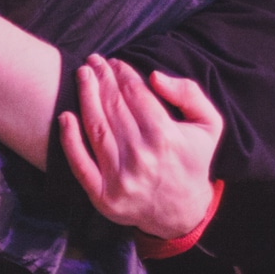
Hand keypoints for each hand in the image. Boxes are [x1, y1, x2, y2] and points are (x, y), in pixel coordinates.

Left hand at [59, 56, 223, 239]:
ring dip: (85, 96)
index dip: (122, 73)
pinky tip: (64, 116)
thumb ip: (189, 93)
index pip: (135, 93)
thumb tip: (154, 77)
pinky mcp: (103, 196)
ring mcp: (120, 178)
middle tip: (93, 61)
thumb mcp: (209, 124)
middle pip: (113, 106)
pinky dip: (69, 139)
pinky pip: (80, 164)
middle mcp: (141, 156)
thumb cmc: (192, 161)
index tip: (114, 62)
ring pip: (96, 127)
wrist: (181, 212)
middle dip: (102, 78)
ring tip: (82, 75)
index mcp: (166, 137)